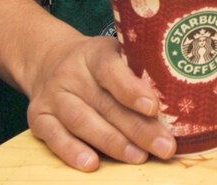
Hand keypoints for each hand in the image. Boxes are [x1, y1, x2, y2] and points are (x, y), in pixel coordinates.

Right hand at [24, 34, 175, 171]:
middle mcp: (71, 74)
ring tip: (139, 158)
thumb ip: (138, 70)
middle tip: (164, 147)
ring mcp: (53, 96)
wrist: (48, 60)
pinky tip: (92, 163)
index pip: (112, 70)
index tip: (153, 108)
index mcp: (94, 54)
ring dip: (112, 143)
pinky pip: (55, 137)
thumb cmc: (97, 63)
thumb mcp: (116, 54)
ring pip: (82, 122)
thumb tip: (178, 99)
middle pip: (106, 104)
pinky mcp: (38, 117)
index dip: (132, 90)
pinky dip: (72, 151)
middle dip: (138, 129)